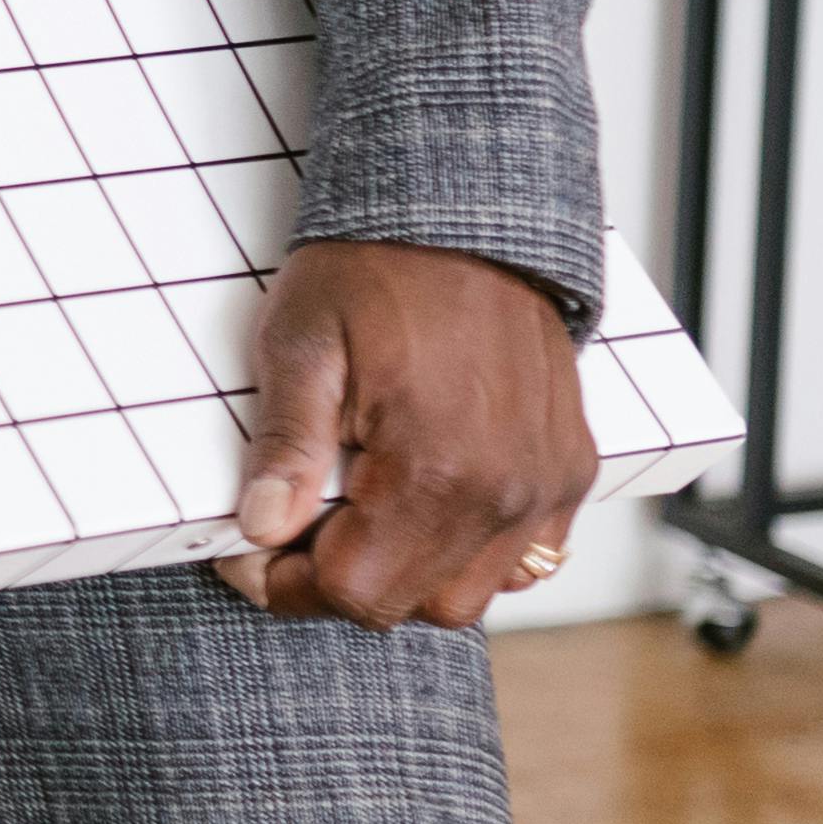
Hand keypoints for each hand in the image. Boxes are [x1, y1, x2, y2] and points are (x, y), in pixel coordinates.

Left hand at [213, 239, 596, 630]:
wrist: (466, 217)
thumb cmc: (379, 269)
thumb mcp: (301, 345)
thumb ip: (284, 447)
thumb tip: (261, 527)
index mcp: (437, 467)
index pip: (356, 592)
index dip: (285, 584)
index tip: (252, 552)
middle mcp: (506, 490)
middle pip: (414, 606)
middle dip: (344, 582)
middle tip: (300, 529)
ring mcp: (547, 484)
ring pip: (472, 595)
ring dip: (409, 575)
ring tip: (361, 513)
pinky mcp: (570, 470)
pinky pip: (525, 557)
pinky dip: (471, 553)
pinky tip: (425, 504)